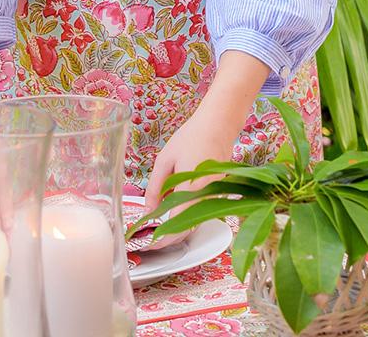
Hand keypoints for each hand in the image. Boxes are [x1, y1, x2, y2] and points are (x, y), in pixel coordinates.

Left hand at [142, 104, 237, 248]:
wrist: (219, 123)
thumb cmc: (191, 137)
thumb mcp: (165, 160)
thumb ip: (155, 187)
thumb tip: (149, 210)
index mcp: (192, 189)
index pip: (177, 225)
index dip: (163, 239)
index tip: (149, 244)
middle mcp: (207, 197)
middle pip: (188, 228)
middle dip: (169, 236)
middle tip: (150, 236)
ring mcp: (215, 195)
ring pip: (195, 220)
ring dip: (178, 226)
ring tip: (158, 223)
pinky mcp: (218, 191)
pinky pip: (201, 209)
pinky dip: (187, 214)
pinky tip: (173, 206)